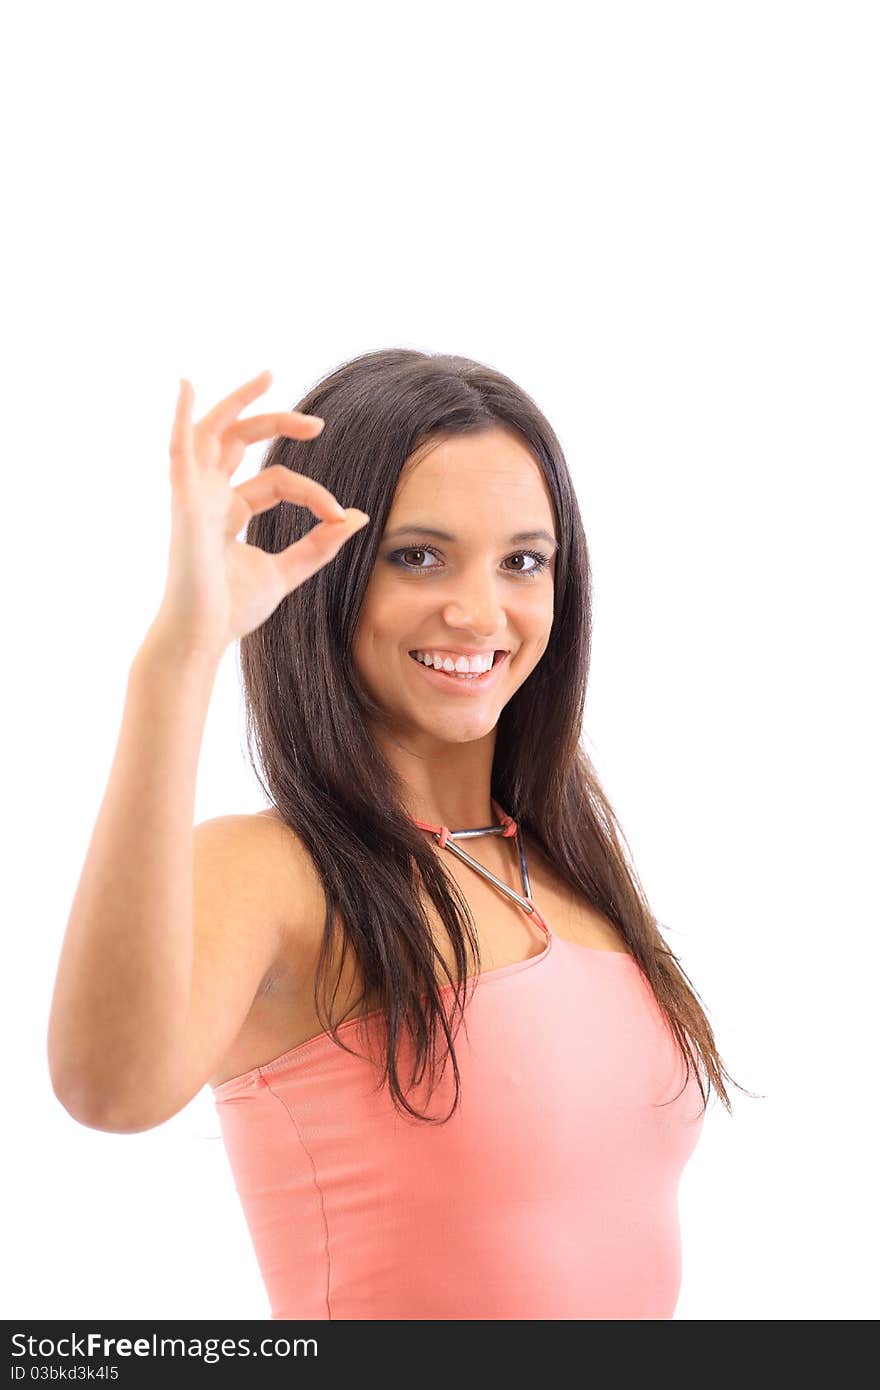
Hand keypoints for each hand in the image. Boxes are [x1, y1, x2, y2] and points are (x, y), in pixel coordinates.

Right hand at [152, 369, 367, 660]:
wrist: (202, 636)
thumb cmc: (232, 610)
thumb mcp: (288, 572)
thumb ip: (320, 544)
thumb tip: (357, 516)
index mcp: (229, 512)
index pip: (278, 481)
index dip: (314, 493)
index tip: (340, 516)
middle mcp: (209, 497)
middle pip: (239, 442)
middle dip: (277, 424)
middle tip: (317, 424)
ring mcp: (193, 496)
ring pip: (213, 432)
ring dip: (238, 403)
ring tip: (267, 377)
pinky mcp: (184, 502)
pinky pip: (179, 450)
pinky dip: (180, 416)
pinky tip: (186, 386)